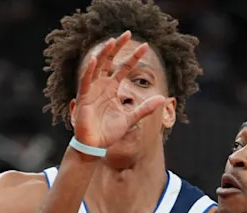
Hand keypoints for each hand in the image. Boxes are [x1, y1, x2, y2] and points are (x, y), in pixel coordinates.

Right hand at [73, 31, 166, 149]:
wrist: (96, 145)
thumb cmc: (110, 132)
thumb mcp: (131, 118)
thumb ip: (145, 108)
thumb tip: (162, 98)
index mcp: (113, 88)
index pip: (125, 68)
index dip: (134, 57)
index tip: (145, 46)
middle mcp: (102, 85)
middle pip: (110, 61)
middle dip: (118, 47)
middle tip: (127, 33)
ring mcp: (93, 89)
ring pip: (98, 66)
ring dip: (104, 54)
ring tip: (112, 41)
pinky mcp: (84, 97)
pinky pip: (86, 80)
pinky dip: (90, 70)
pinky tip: (95, 60)